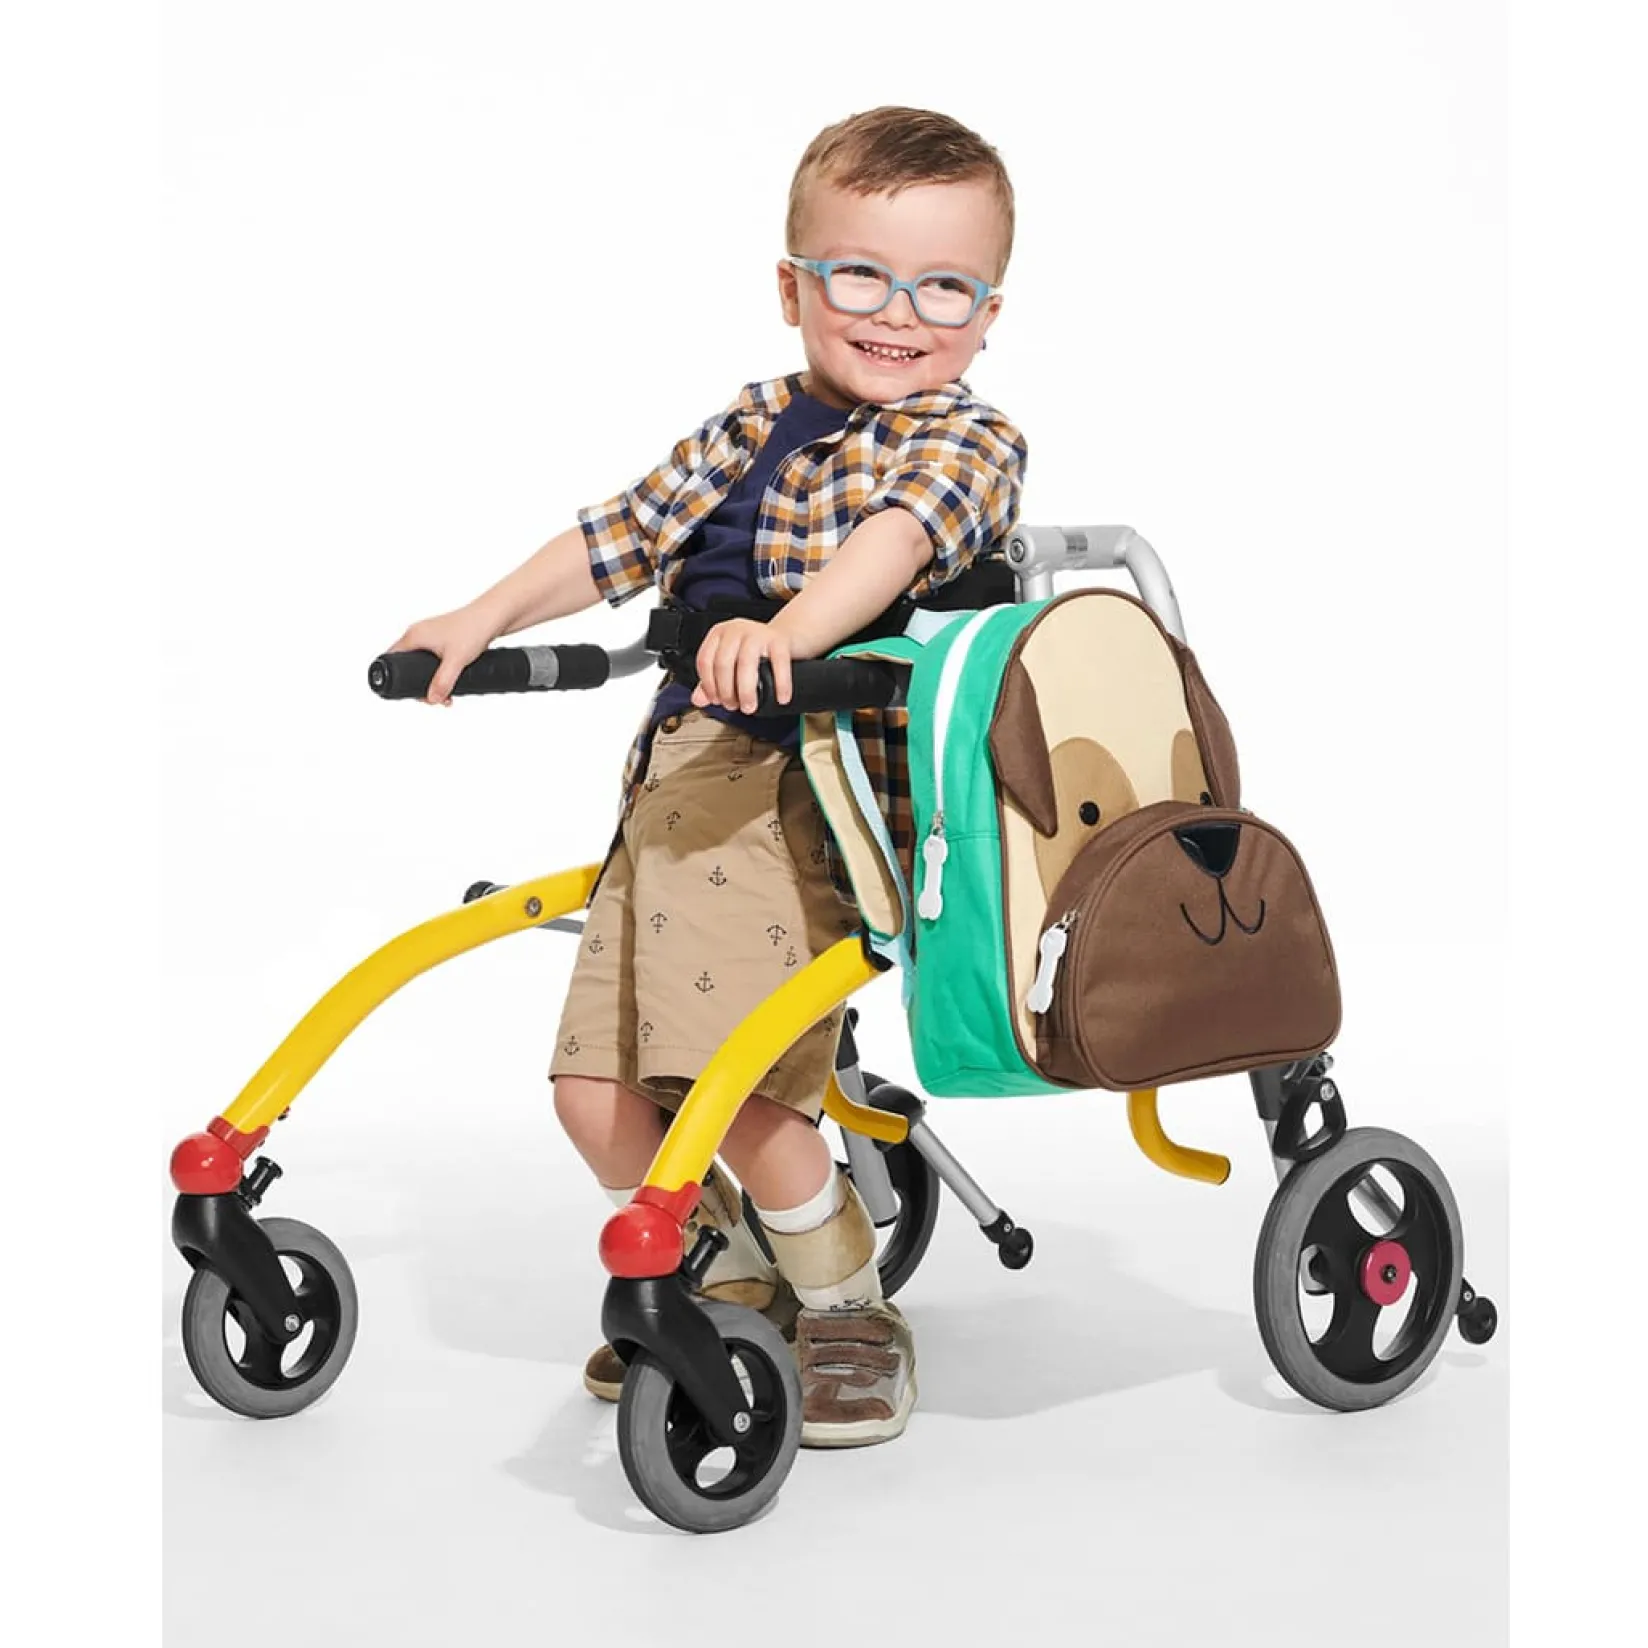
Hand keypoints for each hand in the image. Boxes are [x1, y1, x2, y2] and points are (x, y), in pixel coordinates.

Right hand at [384, 604, 500, 704]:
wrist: (493, 616)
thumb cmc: (473, 628)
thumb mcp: (456, 661)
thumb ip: (443, 682)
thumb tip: (432, 699)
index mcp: (414, 636)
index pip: (392, 659)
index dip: (397, 678)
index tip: (411, 692)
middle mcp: (419, 634)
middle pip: (407, 664)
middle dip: (420, 684)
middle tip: (434, 698)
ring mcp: (431, 636)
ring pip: (422, 663)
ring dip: (432, 680)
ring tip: (446, 695)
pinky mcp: (443, 639)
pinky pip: (434, 660)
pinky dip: (440, 672)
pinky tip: (452, 682)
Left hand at [690, 618, 791, 713]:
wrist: (786, 636)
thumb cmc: (756, 651)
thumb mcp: (730, 661)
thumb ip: (711, 680)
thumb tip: (698, 699)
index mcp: (719, 634)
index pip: (705, 660)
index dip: (708, 685)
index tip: (716, 700)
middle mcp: (736, 631)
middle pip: (723, 663)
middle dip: (726, 691)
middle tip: (733, 706)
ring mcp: (757, 633)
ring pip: (745, 664)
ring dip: (746, 691)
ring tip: (749, 706)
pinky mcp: (779, 640)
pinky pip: (778, 664)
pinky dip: (780, 684)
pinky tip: (781, 697)